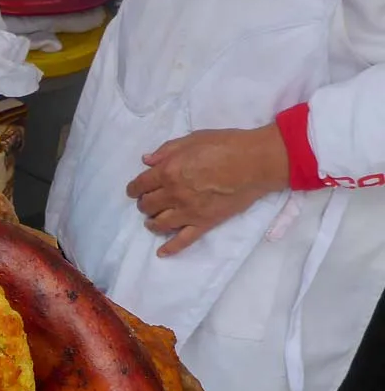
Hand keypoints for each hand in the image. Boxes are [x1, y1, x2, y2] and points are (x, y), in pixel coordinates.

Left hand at [125, 124, 290, 256]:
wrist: (256, 162)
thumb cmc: (227, 145)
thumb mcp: (193, 138)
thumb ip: (166, 150)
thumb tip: (146, 161)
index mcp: (168, 171)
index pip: (140, 185)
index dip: (134, 188)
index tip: (135, 190)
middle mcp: (173, 194)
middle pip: (147, 206)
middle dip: (144, 204)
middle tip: (149, 202)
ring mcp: (188, 211)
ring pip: (159, 224)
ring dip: (152, 223)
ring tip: (154, 221)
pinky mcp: (204, 223)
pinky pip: (183, 240)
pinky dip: (170, 248)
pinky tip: (161, 252)